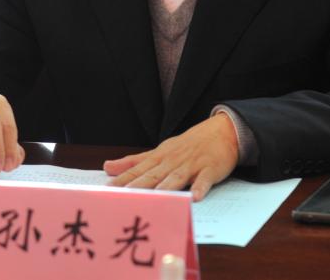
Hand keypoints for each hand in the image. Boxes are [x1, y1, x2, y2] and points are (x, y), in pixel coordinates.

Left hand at [103, 113, 238, 200]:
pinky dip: (200, 187)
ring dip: (167, 186)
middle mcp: (173, 160)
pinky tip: (195, 197)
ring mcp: (192, 164)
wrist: (221, 132)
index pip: (138, 169)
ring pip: (177, 177)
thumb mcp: (160, 151)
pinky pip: (205, 180)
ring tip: (157, 197)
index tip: (108, 189)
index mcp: (160, 157)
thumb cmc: (188, 145)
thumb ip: (135, 161)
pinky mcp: (210, 169)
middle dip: (139, 185)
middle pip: (154, 174)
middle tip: (125, 197)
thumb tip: (108, 166)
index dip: (123, 179)